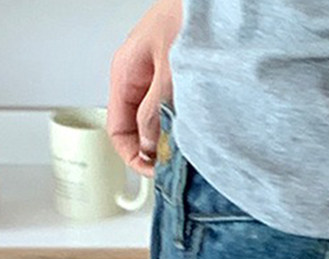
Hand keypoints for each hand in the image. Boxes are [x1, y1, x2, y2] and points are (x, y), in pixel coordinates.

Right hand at [108, 0, 181, 172]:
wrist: (211, 1)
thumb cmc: (185, 15)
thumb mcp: (168, 70)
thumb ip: (156, 110)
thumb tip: (150, 144)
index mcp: (125, 74)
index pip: (117, 130)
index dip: (133, 156)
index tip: (153, 172)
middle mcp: (138, 77)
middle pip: (136, 129)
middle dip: (152, 149)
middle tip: (172, 165)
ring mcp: (157, 77)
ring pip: (156, 120)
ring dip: (170, 137)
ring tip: (185, 149)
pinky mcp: (177, 77)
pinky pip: (173, 109)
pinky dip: (182, 124)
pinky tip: (194, 131)